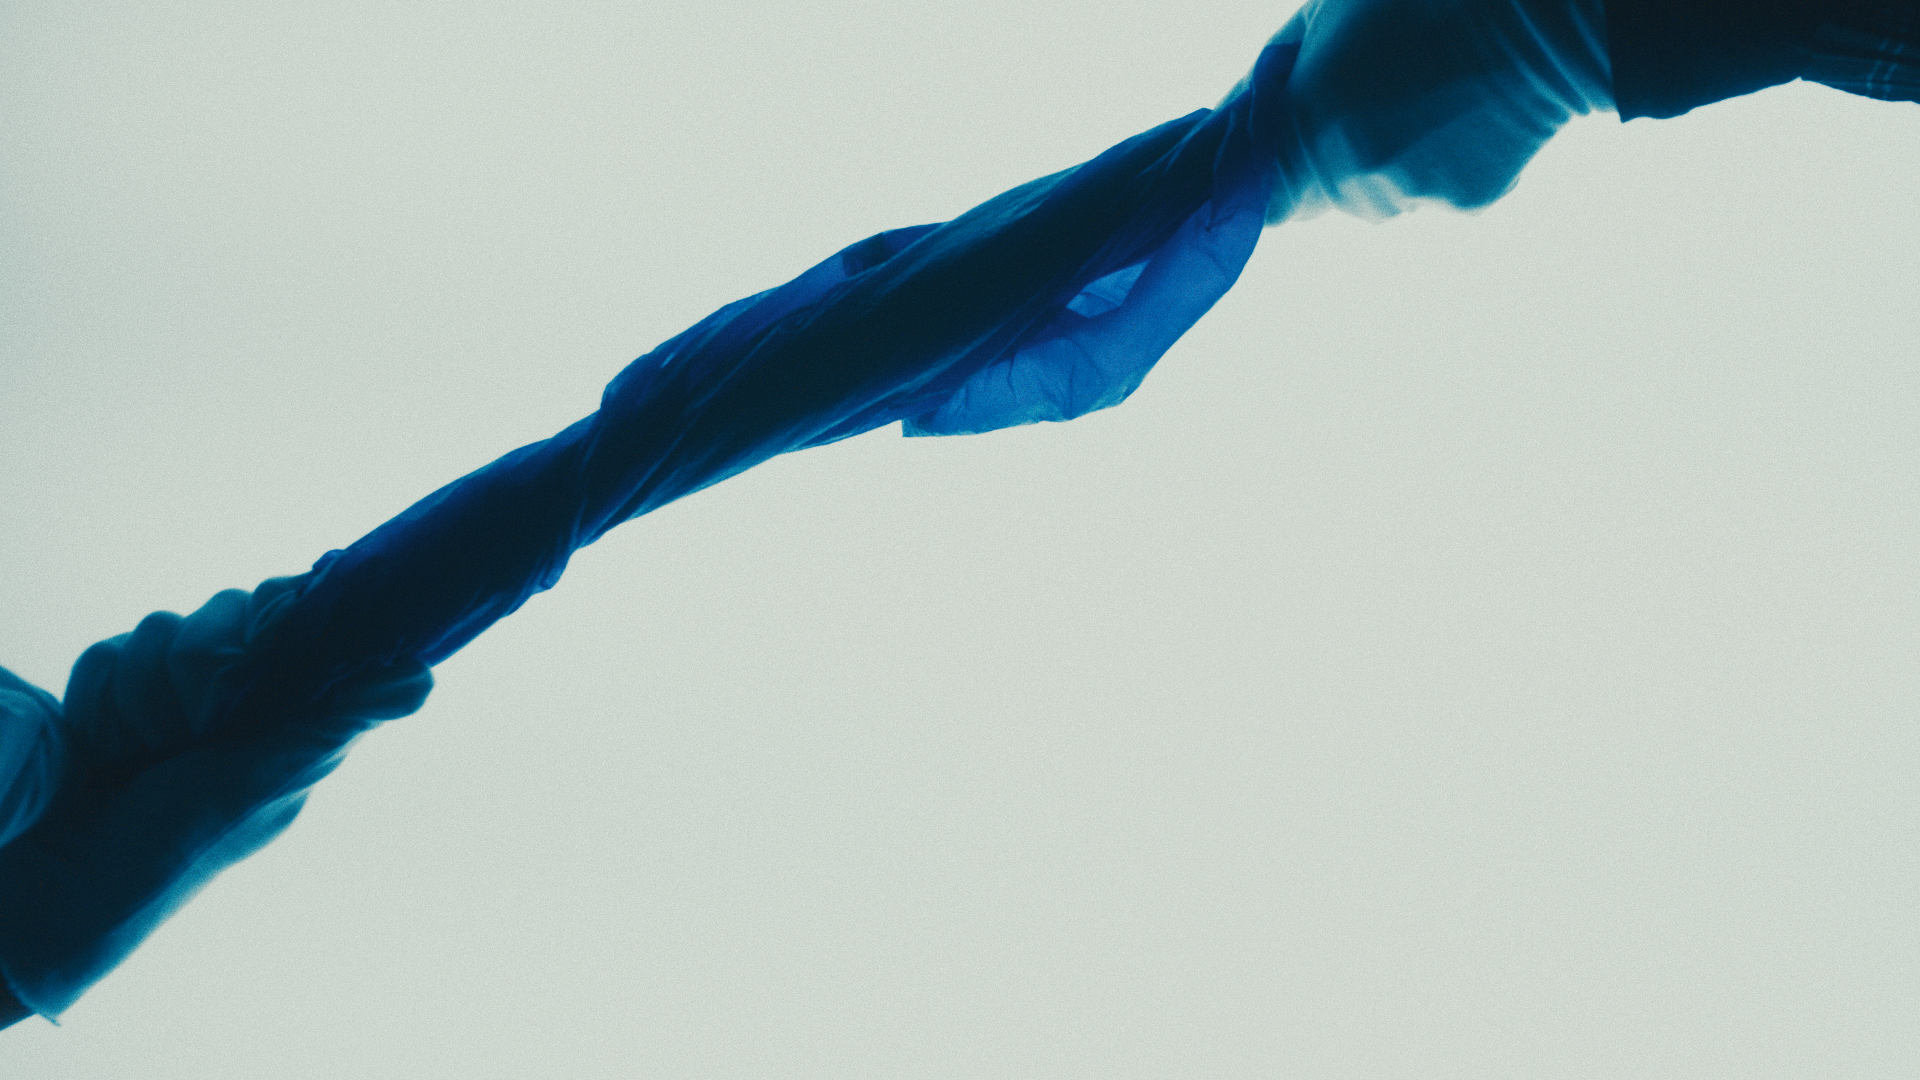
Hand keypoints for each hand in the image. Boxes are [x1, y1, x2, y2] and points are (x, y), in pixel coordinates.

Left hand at [1266, 0, 1612, 218]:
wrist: (1536, 15)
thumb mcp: (1325, 13)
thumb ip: (1272, 74)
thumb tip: (1235, 114)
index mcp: (1308, 120)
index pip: (1264, 201)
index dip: (1270, 183)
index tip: (1281, 159)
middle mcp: (1352, 170)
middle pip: (1322, 199)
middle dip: (1332, 162)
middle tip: (1374, 101)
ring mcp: (1410, 192)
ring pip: (1381, 199)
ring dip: (1390, 166)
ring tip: (1429, 100)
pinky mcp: (1466, 204)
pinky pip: (1437, 199)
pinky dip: (1446, 170)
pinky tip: (1468, 115)